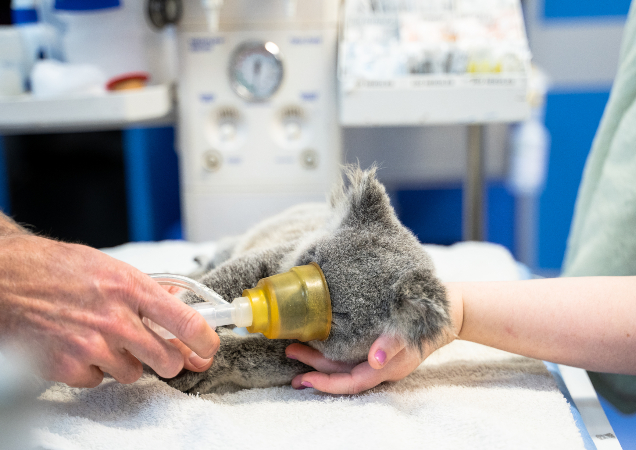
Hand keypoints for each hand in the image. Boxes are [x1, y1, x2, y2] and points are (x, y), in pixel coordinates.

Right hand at [0, 234, 219, 387]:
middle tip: (158, 351)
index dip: (206, 340)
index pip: (187, 322)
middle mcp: (117, 319)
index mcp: (133, 288)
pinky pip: (99, 381)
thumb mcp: (113, 269)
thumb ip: (147, 291)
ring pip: (134, 374)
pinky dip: (93, 370)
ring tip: (104, 338)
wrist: (10, 278)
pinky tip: (79, 346)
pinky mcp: (68, 367)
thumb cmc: (60, 269)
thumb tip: (179, 304)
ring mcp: (93, 346)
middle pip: (168, 360)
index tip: (209, 347)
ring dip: (125, 362)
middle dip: (168, 359)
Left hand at [285, 283, 463, 394]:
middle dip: (314, 368)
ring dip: (319, 359)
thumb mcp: (412, 332)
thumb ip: (393, 345)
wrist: (448, 310)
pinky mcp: (378, 345)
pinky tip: (321, 341)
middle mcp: (380, 367)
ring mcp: (379, 358)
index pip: (350, 383)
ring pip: (343, 364)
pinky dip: (333, 351)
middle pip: (341, 373)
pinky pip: (350, 354)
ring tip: (296, 350)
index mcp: (387, 369)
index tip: (303, 378)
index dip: (326, 384)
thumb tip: (376, 359)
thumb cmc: (427, 321)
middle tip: (289, 353)